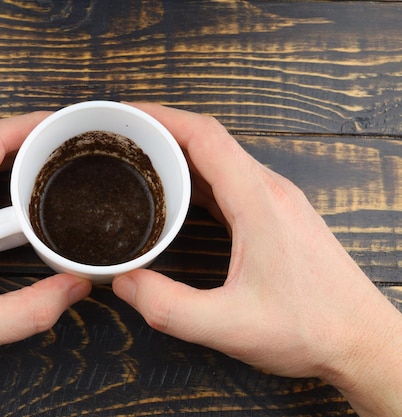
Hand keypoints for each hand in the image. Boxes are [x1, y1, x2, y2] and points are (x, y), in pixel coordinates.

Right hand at [112, 104, 401, 415]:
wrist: (362, 340)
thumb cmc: (310, 328)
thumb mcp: (229, 325)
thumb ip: (168, 306)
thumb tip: (122, 282)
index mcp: (257, 200)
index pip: (204, 136)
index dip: (161, 117)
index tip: (127, 115)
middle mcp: (269, 190)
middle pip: (209, 140)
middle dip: (162, 132)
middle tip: (122, 140)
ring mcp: (276, 201)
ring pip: (220, 160)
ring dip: (180, 154)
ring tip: (140, 161)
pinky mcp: (277, 216)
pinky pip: (230, 181)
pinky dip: (198, 177)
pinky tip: (178, 194)